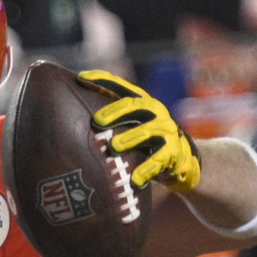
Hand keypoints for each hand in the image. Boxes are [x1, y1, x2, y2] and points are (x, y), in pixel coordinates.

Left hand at [79, 68, 203, 190]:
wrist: (183, 162)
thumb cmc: (147, 144)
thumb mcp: (132, 129)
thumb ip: (112, 124)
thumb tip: (73, 123)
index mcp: (141, 103)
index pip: (120, 88)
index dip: (101, 80)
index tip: (81, 77)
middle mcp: (155, 112)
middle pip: (134, 105)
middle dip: (115, 112)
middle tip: (97, 121)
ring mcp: (166, 131)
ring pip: (147, 131)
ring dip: (130, 138)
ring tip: (114, 146)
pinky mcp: (174, 152)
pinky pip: (159, 160)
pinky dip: (146, 169)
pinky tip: (135, 180)